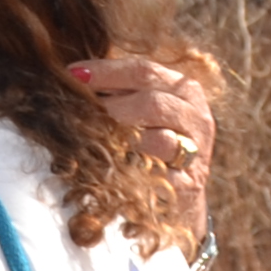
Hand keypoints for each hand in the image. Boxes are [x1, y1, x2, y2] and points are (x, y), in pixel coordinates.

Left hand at [72, 51, 217, 234]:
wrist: (177, 199)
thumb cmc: (151, 145)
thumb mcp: (142, 111)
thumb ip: (118, 91)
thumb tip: (74, 76)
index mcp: (185, 91)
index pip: (145, 72)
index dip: (106, 71)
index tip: (73, 74)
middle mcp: (196, 118)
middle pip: (152, 103)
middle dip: (112, 107)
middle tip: (82, 113)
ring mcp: (196, 154)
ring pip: (159, 140)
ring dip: (121, 140)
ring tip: (97, 141)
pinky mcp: (187, 187)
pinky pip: (154, 176)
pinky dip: (129, 171)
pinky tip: (111, 169)